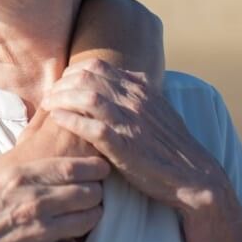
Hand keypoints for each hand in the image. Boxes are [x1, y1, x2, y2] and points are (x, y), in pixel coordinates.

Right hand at [0, 151, 106, 241]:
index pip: (70, 167)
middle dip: (96, 191)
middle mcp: (35, 202)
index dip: (92, 166)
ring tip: (88, 216)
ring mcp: (41, 231)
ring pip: (89, 219)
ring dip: (91, 217)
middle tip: (95, 193)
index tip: (100, 168)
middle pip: (88, 191)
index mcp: (17, 179)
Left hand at [43, 58, 230, 213]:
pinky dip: (69, 119)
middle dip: (62, 83)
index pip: (98, 66)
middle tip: (50, 95)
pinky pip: (89, 126)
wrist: (194, 175)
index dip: (74, 71)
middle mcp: (134, 100)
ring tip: (48, 105)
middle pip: (86, 78)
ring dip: (61, 98)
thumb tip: (129, 76)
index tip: (63, 83)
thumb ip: (141, 92)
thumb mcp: (159, 110)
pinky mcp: (123, 146)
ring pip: (86, 97)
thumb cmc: (172, 146)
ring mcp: (129, 122)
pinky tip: (56, 119)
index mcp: (141, 89)